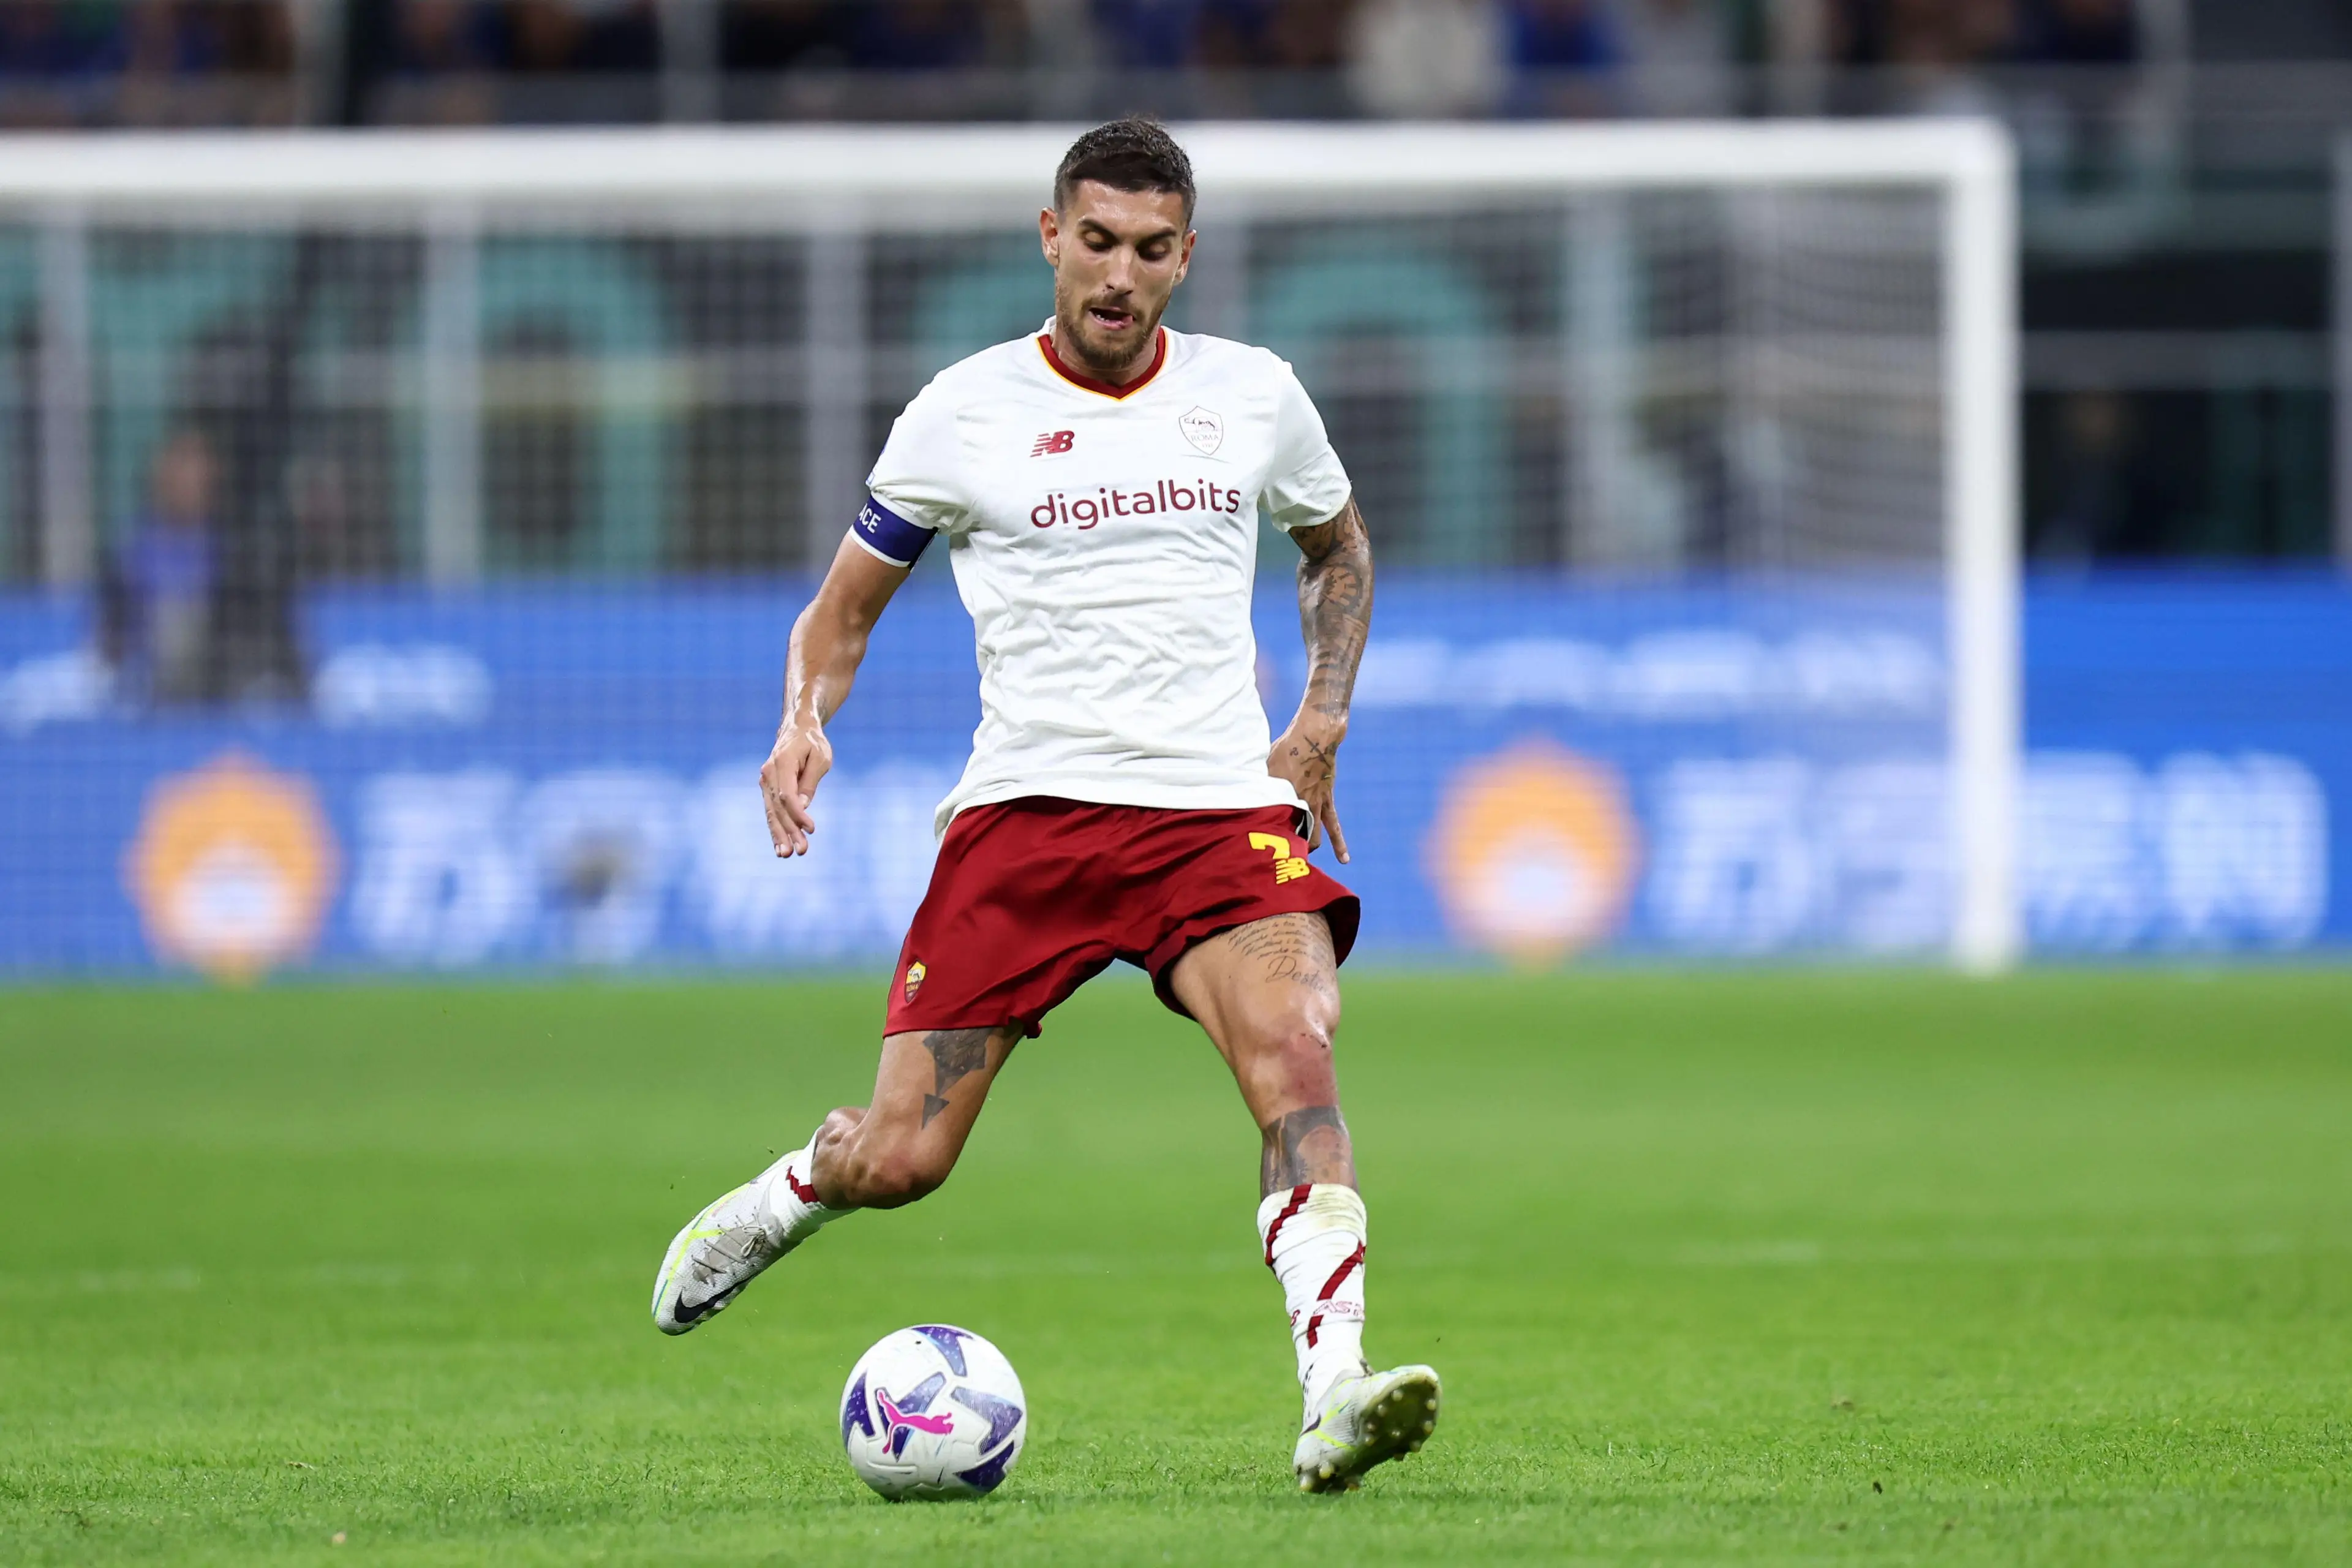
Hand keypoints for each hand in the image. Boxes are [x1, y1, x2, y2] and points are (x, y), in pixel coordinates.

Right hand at [761, 718, 833, 856]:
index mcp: (782, 763)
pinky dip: (775, 829)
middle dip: (789, 831)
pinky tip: (779, 846)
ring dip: (779, 834)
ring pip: (772, 812)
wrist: (797, 730)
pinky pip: (770, 811)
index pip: (787, 794)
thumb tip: (803, 805)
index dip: (798, 814)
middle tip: (801, 851)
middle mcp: (768, 773)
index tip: (811, 829)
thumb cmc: (813, 743)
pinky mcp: (768, 789)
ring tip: (786, 855)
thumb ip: (810, 781)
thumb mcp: (820, 758)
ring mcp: (765, 782)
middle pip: (778, 807)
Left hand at [1268, 714, 1349, 863]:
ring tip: (1303, 862)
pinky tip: (1344, 860)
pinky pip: (1334, 826)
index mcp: (1280, 797)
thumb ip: (1257, 779)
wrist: (1316, 737)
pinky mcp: (1327, 801)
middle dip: (1286, 848)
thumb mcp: (1265, 762)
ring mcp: (1315, 805)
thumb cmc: (1287, 747)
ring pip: (1312, 835)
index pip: (1270, 824)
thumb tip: (1243, 786)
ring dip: (1307, 848)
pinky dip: (1339, 843)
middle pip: (1291, 835)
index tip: (1256, 849)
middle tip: (1279, 857)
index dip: (1264, 838)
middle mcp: (1298, 805)